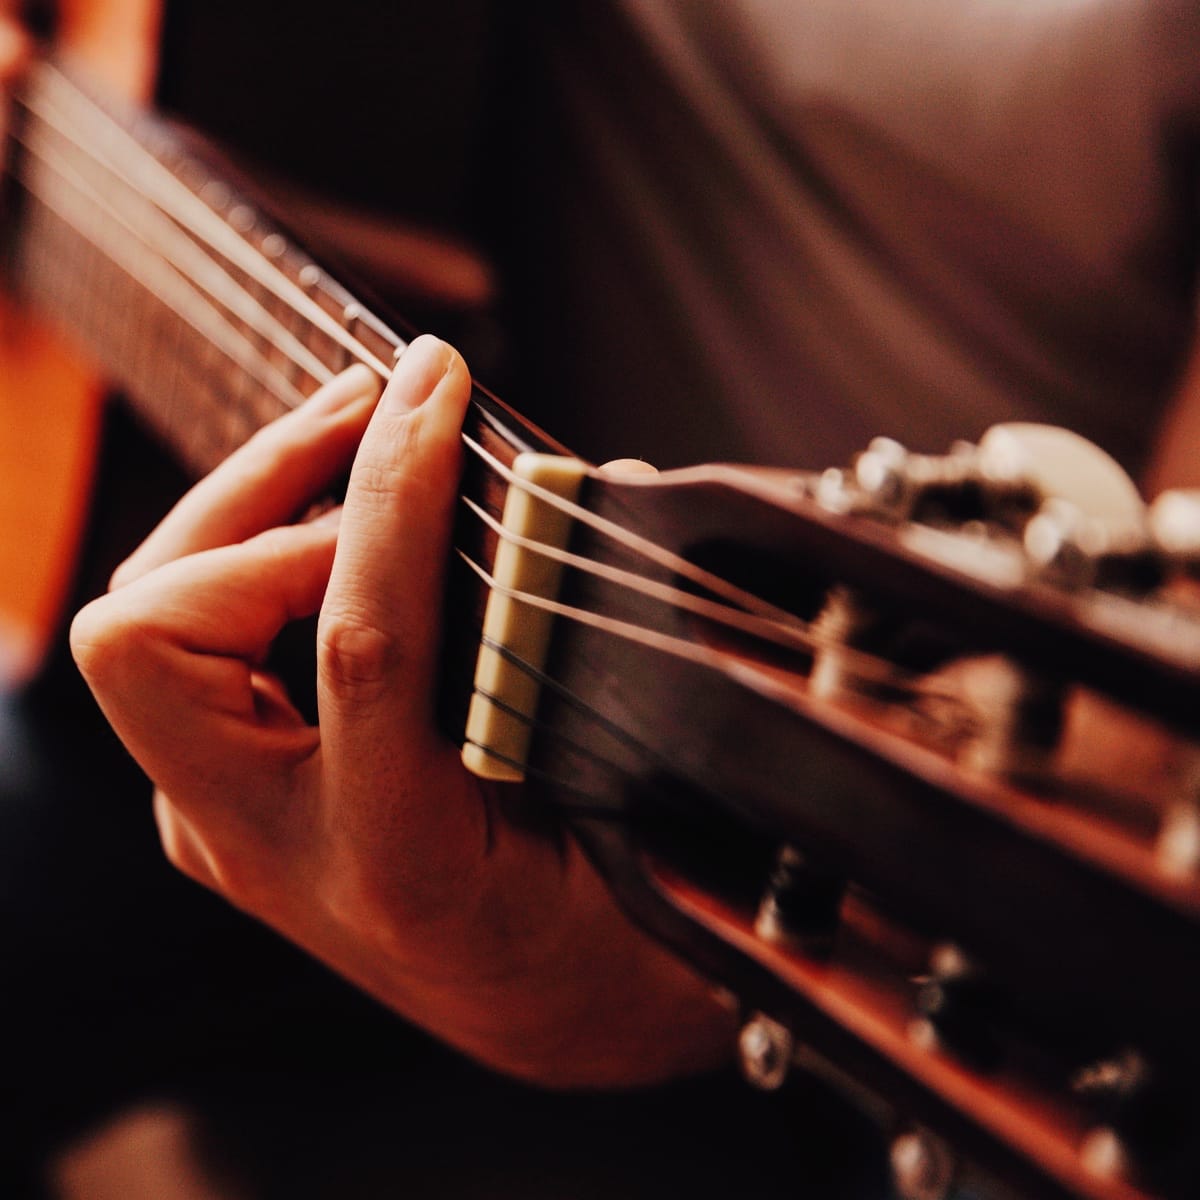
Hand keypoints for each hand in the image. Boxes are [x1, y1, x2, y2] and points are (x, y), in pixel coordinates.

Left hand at [71, 336, 732, 1086]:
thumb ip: (596, 665)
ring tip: (359, 429)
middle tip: (378, 405)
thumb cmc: (611, 930)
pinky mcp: (227, 792)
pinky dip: (250, 554)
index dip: (394, 499)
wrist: (548, 1013)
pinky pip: (189, 649)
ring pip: (144, 627)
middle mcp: (274, 848)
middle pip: (154, 634)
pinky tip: (339, 516)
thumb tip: (576, 488)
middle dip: (260, 490)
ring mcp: (229, 821)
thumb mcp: (627, 810)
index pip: (362, 645)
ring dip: (245, 506)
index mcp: (398, 865)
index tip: (438, 388)